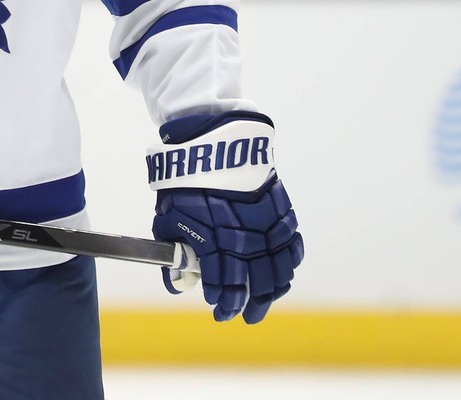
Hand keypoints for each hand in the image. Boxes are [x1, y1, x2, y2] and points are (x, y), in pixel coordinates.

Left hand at [148, 112, 303, 322]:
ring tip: (264, 303)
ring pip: (279, 272)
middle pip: (254, 285)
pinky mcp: (282, 215)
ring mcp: (268, 228)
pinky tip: (282, 275)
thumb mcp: (168, 217)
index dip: (223, 301)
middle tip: (241, 316)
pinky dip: (289, 265)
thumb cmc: (184, 182)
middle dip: (247, 306)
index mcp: (216, 243)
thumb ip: (175, 252)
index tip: (218, 309)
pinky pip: (293, 248)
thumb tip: (178, 283)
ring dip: (272, 292)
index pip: (224, 285)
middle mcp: (246, 240)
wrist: (213, 144)